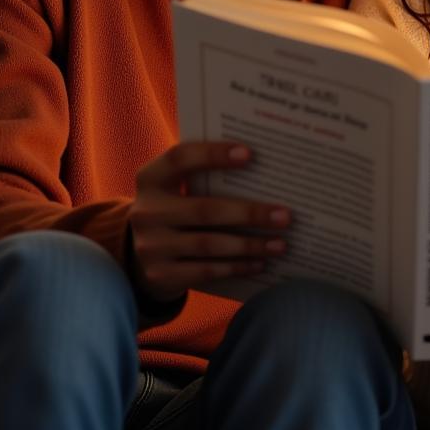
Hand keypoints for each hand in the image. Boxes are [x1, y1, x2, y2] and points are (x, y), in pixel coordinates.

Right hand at [129, 141, 290, 302]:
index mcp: (151, 178)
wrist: (144, 252)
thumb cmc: (177, 206)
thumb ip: (206, 176)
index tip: (250, 154)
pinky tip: (260, 263)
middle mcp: (146, 212)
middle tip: (285, 216)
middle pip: (204, 210)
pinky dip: (236, 267)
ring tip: (280, 244)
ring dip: (250, 245)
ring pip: (209, 245)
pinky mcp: (161, 275)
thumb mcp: (178, 187)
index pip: (180, 158)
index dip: (213, 154)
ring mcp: (151, 247)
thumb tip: (263, 170)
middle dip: (249, 213)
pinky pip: (206, 271)